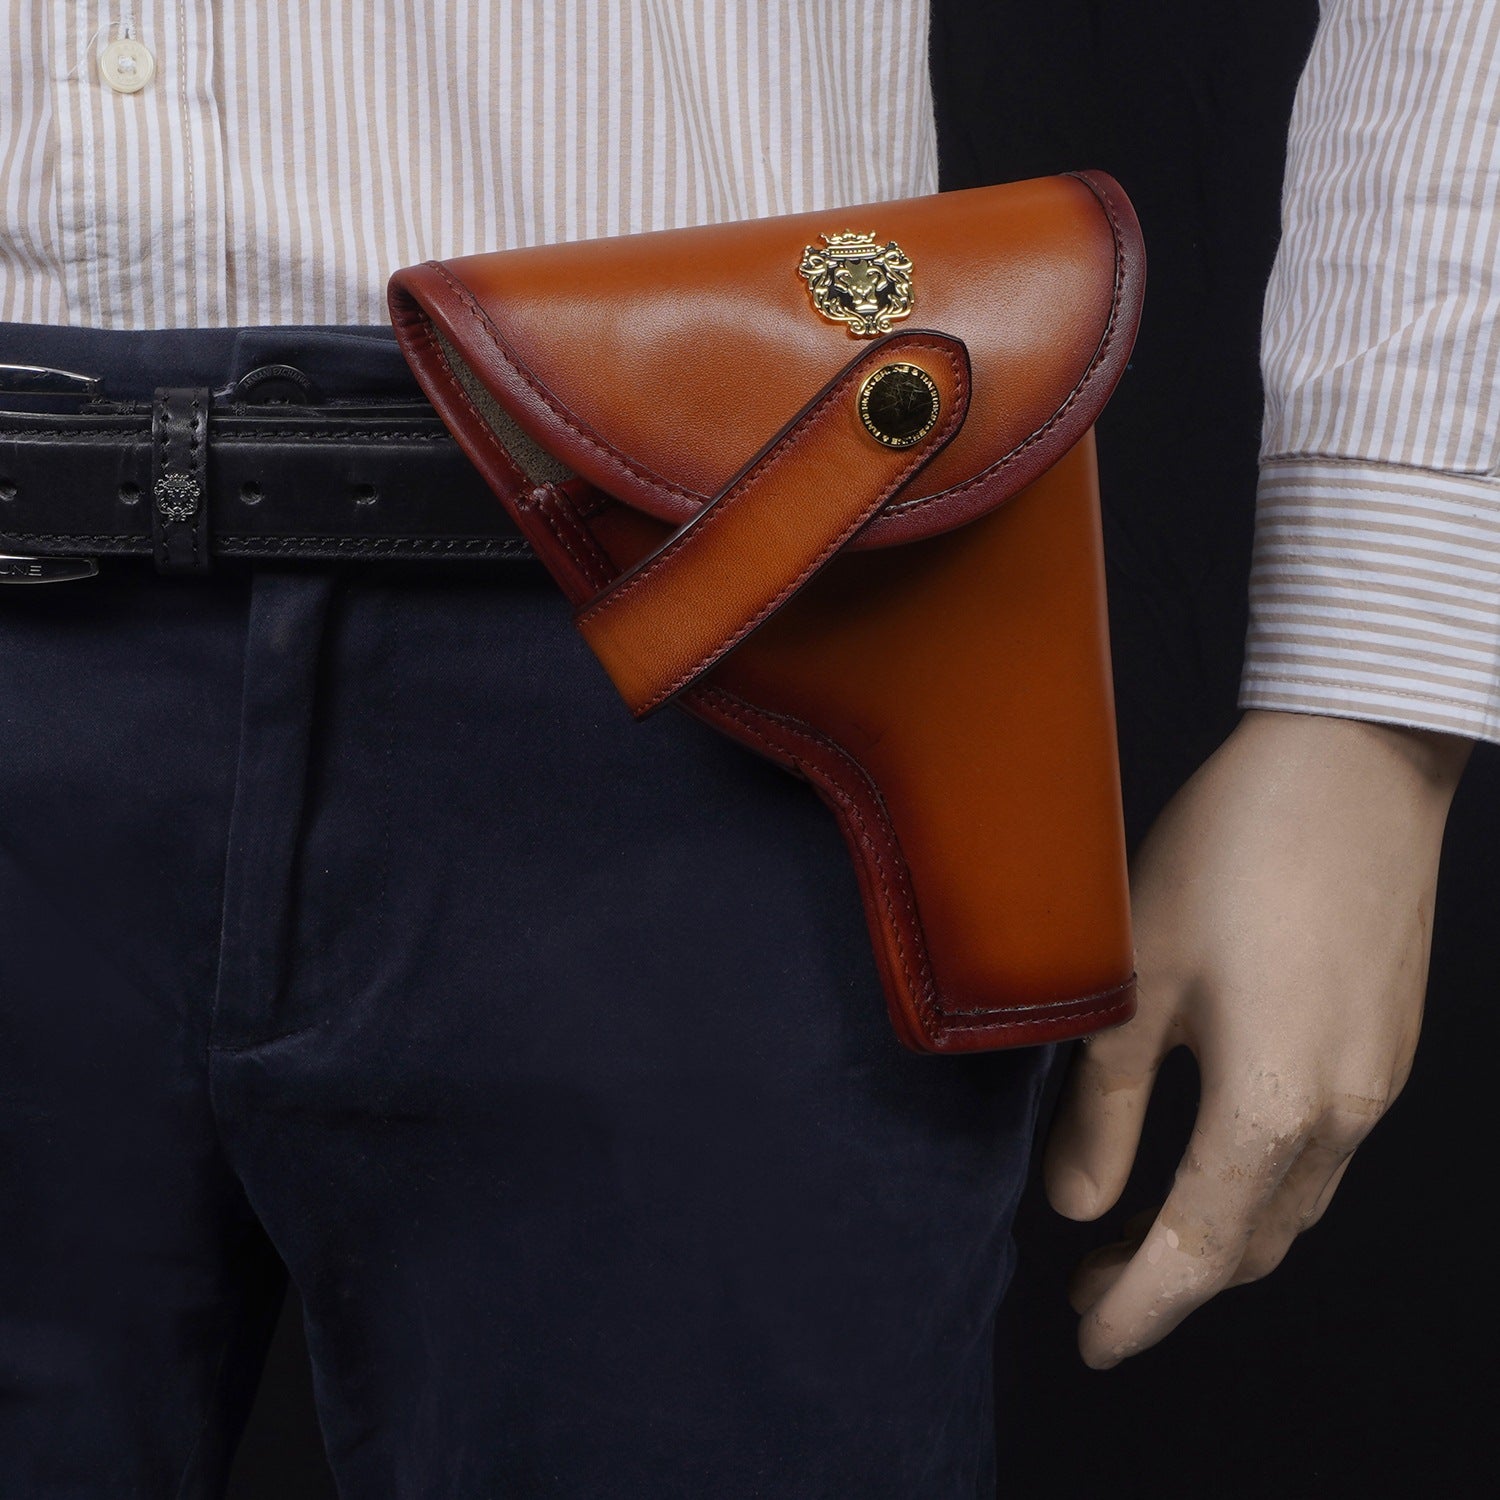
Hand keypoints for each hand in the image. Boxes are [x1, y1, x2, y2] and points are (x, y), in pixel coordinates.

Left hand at [1042, 708, 1470, 1368]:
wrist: (1352, 764)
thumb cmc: (1230, 856)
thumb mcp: (1139, 980)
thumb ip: (1106, 1105)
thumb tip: (1074, 1204)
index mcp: (1272, 1109)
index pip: (1193, 1254)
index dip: (1137, 1310)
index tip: (1088, 1341)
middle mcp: (1341, 1116)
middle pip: (1251, 1244)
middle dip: (1169, 1281)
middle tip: (1093, 1282)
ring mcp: (1376, 1083)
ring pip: (1291, 1207)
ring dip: (1217, 1237)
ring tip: (1140, 1233)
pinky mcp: (1387, 1046)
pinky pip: (1321, 1156)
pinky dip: (1259, 1186)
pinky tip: (1214, 1158)